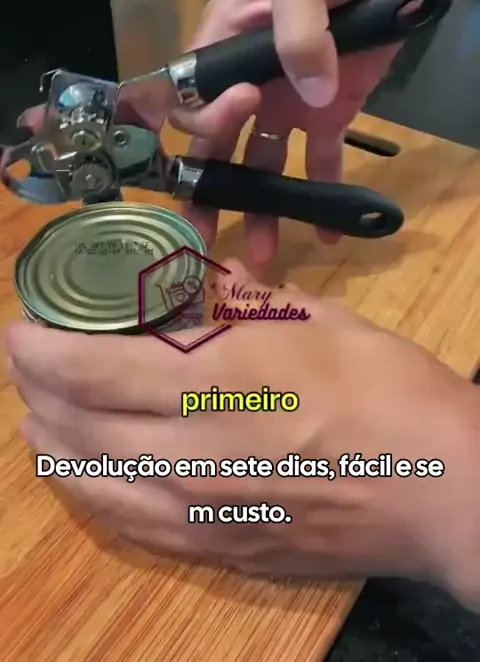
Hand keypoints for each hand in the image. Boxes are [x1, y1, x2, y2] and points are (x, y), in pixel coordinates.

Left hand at [6, 261, 478, 608]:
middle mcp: (190, 451)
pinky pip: (127, 525)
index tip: (21, 330)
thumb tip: (203, 281)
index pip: (86, 369)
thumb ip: (241, 300)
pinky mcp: (216, 550)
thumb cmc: (382, 386)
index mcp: (214, 378)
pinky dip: (91, 491)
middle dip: (34, 391)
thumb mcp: (313, 317)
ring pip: (88, 482)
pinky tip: (91, 470)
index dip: (37, 349)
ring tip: (46, 412)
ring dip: (53, 441)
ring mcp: (198, 512)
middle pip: (71, 427)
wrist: (439, 486)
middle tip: (32, 364)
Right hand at [13, 0, 423, 273]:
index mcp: (225, 39)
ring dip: (261, 209)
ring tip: (260, 258)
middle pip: (216, 143)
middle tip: (199, 237)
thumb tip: (305, 96)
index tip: (236, 116)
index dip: (201, 118)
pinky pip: (320, 160)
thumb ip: (296, 28)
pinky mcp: (330, 112)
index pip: (193, 93)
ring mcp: (288, 99)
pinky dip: (323, 196)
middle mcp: (248, 78)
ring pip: (262, 163)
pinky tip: (329, 234)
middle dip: (208, 190)